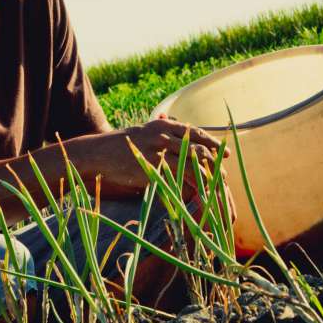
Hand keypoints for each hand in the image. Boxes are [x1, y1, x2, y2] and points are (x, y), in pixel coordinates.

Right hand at [85, 114, 229, 199]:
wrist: (97, 154)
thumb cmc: (119, 145)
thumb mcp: (142, 133)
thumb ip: (160, 133)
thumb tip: (176, 137)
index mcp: (163, 126)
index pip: (196, 133)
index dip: (212, 144)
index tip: (224, 154)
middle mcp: (163, 136)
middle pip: (198, 150)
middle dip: (214, 164)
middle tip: (225, 176)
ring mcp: (158, 152)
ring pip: (192, 165)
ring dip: (206, 177)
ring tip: (215, 188)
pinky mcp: (152, 169)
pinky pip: (177, 179)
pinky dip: (189, 188)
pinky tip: (196, 196)